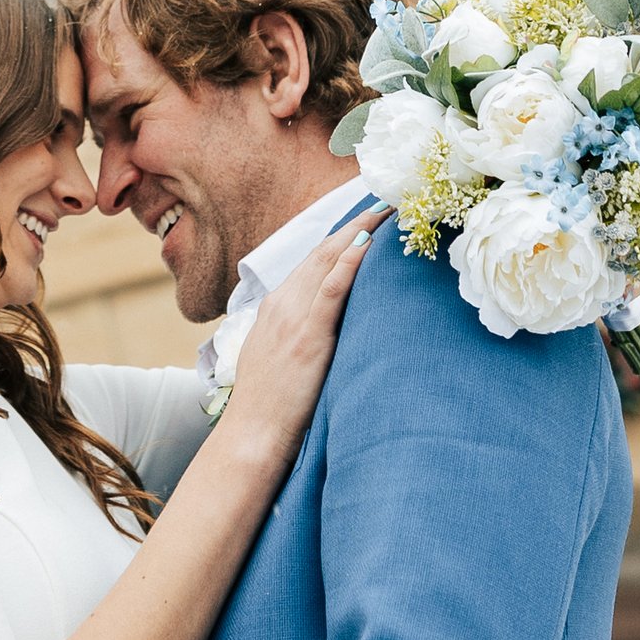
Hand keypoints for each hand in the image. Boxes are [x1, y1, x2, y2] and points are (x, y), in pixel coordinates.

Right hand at [218, 217, 378, 458]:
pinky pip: (330, 290)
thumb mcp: (278, 359)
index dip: (340, 238)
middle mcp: (282, 304)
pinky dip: (348, 263)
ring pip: (327, 261)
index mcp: (275, 307)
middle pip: (322, 252)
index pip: (312, 261)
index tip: (367, 219)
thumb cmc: (269, 407)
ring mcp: (293, 318)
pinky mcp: (307, 336)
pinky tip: (367, 244)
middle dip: (355, 225)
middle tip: (385, 203)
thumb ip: (298, 335)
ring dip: (359, 233)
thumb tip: (325, 328)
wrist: (252, 436)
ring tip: (387, 212)